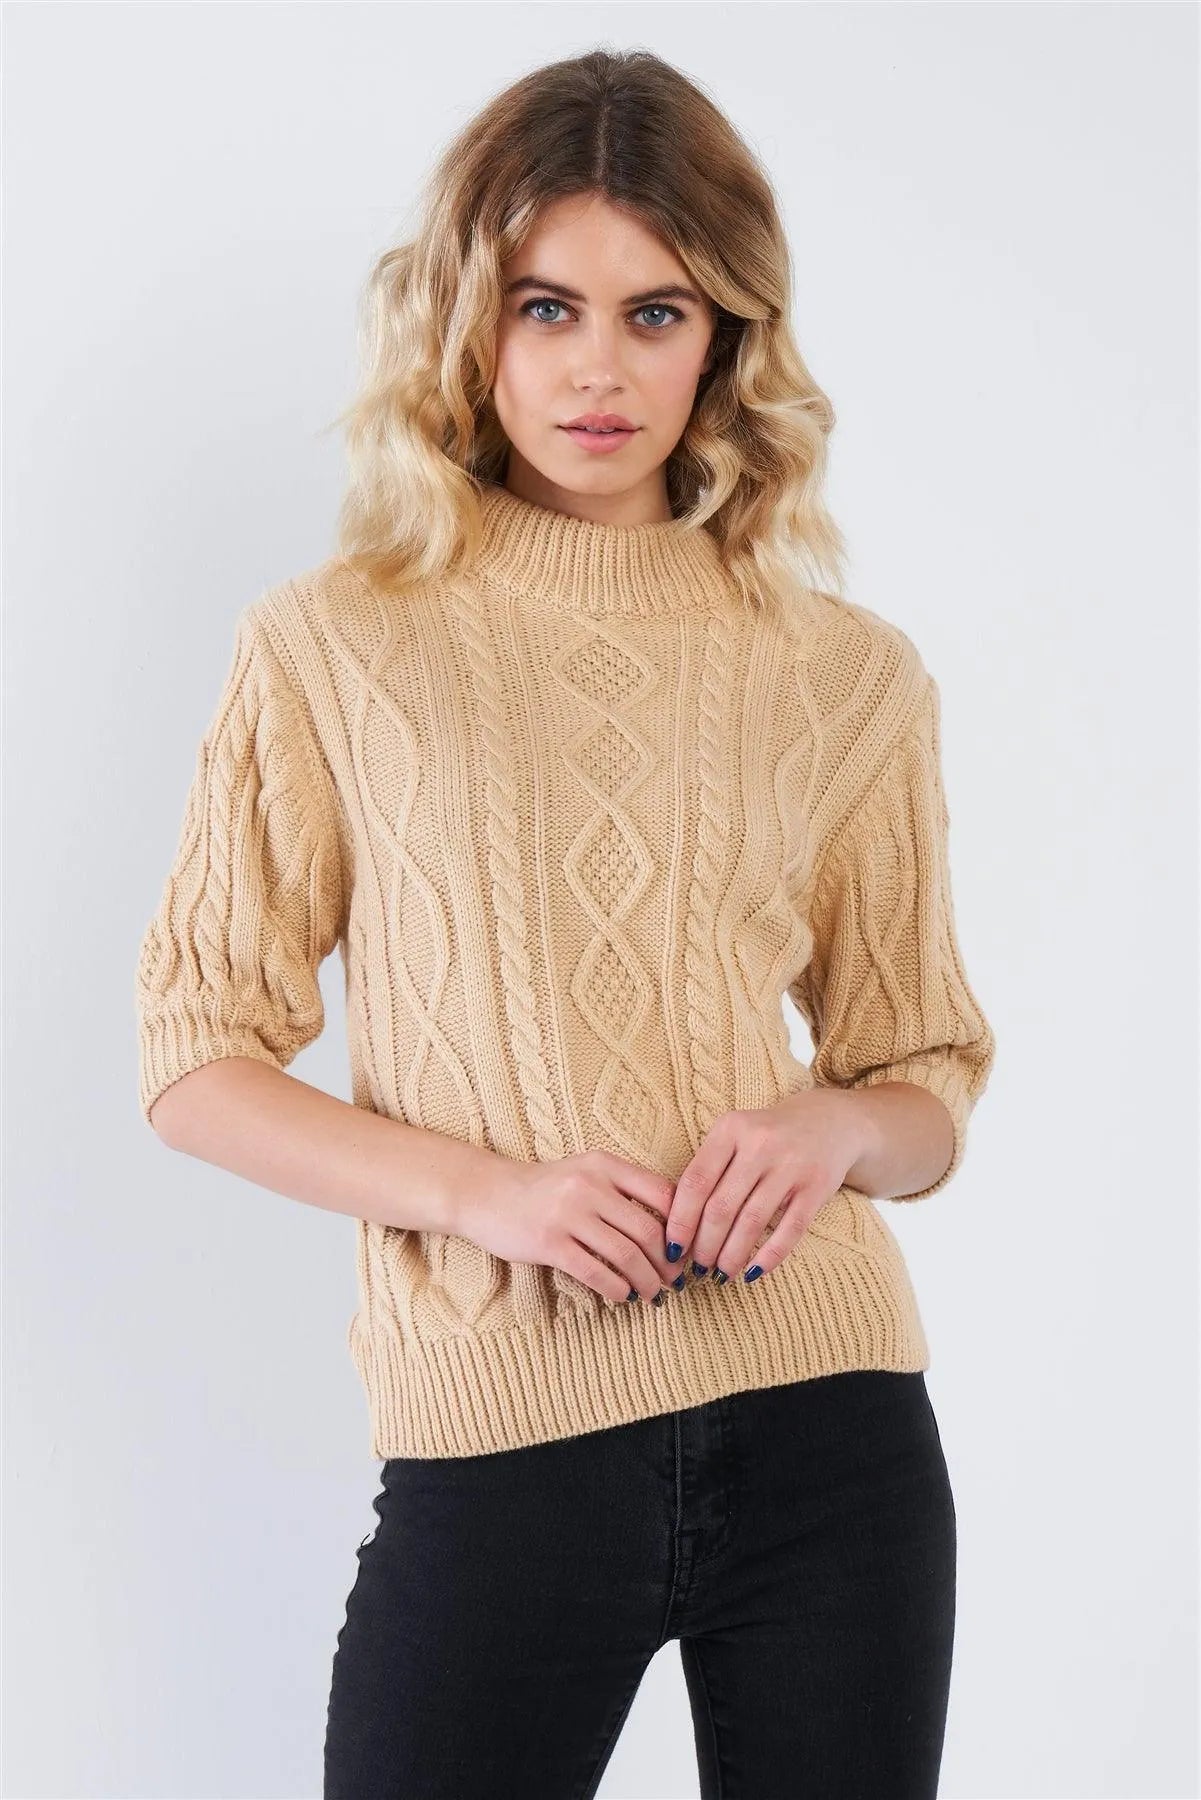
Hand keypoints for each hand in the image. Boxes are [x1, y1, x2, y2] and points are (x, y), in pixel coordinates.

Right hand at [457, 1149, 682, 1305]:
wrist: (488, 1195)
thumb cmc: (545, 1189)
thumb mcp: (586, 1173)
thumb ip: (623, 1190)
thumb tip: (670, 1228)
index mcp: (605, 1165)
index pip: (662, 1193)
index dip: (682, 1225)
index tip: (688, 1248)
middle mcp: (589, 1185)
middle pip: (648, 1230)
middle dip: (668, 1262)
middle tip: (676, 1280)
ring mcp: (568, 1213)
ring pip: (626, 1255)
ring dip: (647, 1281)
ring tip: (653, 1294)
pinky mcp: (549, 1242)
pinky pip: (595, 1271)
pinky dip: (617, 1289)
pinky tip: (624, 1296)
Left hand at [663, 1089, 878, 1284]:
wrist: (828, 1121)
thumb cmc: (767, 1136)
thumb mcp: (734, 1135)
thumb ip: (708, 1168)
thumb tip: (678, 1225)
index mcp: (731, 1129)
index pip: (695, 1182)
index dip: (680, 1220)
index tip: (672, 1248)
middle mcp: (760, 1144)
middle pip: (721, 1207)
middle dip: (704, 1245)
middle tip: (697, 1266)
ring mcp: (791, 1165)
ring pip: (752, 1222)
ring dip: (732, 1255)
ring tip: (721, 1273)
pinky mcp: (817, 1187)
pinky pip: (789, 1230)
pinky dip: (769, 1257)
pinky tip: (753, 1273)